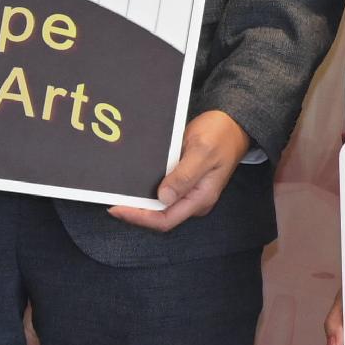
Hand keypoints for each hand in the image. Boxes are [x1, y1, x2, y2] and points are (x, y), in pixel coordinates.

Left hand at [109, 109, 248, 229]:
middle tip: (111, 200)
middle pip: (160, 217)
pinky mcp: (184, 183)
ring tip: (117, 193)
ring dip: (139, 203)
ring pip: (160, 206)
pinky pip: (163, 194)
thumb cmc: (220, 135)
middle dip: (135, 212)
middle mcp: (194, 200)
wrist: (233, 125)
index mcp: (201, 198)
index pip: (166, 219)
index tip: (117, 207)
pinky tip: (133, 184)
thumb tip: (163, 197)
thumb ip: (184, 175)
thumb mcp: (202, 152)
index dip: (139, 217)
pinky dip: (146, 191)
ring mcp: (190, 193)